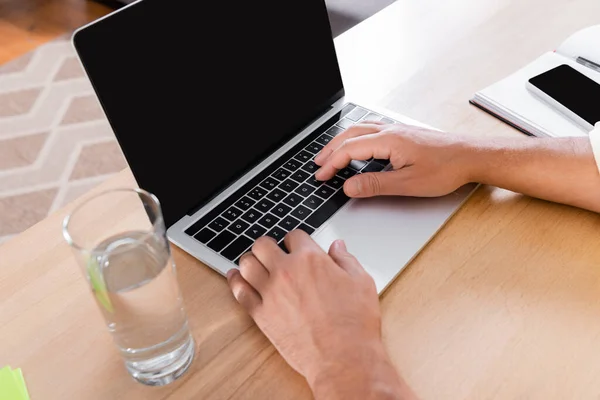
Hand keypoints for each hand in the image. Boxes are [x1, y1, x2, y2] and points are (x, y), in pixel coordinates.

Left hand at [227, 232, 412, 398]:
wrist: (343, 358)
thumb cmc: (354, 323)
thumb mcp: (361, 282)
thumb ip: (346, 260)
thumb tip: (337, 247)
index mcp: (311, 259)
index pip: (294, 236)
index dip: (295, 240)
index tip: (295, 246)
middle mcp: (286, 271)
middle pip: (262, 244)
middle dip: (267, 245)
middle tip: (271, 252)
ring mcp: (270, 292)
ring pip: (247, 264)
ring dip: (251, 261)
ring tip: (255, 264)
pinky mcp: (261, 314)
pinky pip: (239, 291)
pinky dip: (235, 281)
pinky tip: (236, 277)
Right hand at [314, 122, 472, 197]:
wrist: (471, 156)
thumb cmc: (446, 169)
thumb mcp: (408, 184)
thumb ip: (375, 185)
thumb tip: (349, 186)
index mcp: (389, 140)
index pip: (350, 150)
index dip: (332, 163)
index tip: (321, 176)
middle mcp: (390, 130)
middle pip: (351, 135)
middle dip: (331, 150)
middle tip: (318, 165)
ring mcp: (397, 129)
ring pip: (360, 129)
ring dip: (342, 142)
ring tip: (331, 154)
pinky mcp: (404, 133)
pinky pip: (372, 129)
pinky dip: (356, 137)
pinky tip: (358, 143)